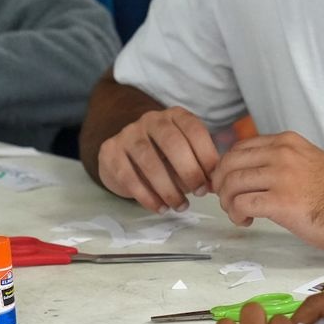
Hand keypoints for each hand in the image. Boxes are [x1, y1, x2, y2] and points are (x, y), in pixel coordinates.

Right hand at [96, 106, 218, 212]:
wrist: (125, 154)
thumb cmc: (163, 156)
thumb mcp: (185, 155)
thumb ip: (200, 166)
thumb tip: (212, 185)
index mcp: (175, 116)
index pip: (193, 129)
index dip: (206, 155)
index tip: (212, 180)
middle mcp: (151, 120)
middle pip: (171, 142)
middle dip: (189, 171)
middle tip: (199, 193)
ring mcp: (128, 134)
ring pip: (149, 160)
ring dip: (168, 188)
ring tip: (180, 206)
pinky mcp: (110, 151)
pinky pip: (128, 176)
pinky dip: (147, 196)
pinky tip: (160, 207)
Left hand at [210, 131, 323, 248]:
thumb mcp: (307, 161)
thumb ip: (281, 160)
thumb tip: (252, 172)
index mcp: (287, 142)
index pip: (239, 147)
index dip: (226, 167)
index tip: (228, 183)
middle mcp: (282, 154)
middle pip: (229, 163)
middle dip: (221, 184)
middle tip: (227, 200)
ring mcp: (281, 177)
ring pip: (231, 184)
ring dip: (227, 202)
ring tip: (238, 213)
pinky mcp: (281, 202)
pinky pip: (241, 204)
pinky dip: (236, 214)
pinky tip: (246, 220)